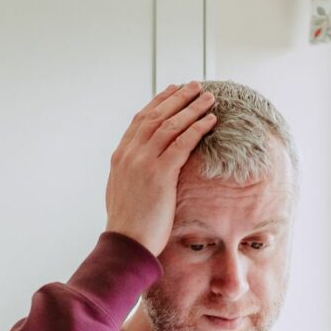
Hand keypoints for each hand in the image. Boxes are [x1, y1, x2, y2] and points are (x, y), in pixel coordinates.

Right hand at [105, 81, 217, 255]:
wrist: (125, 244)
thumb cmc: (128, 227)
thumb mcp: (123, 194)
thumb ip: (131, 176)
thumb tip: (141, 173)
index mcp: (120, 157)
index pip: (140, 120)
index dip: (158, 103)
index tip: (172, 91)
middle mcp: (130, 154)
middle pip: (156, 116)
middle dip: (177, 98)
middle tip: (194, 86)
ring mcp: (144, 162)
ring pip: (170, 125)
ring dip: (191, 108)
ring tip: (208, 98)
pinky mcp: (160, 174)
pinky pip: (182, 143)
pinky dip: (197, 128)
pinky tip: (210, 120)